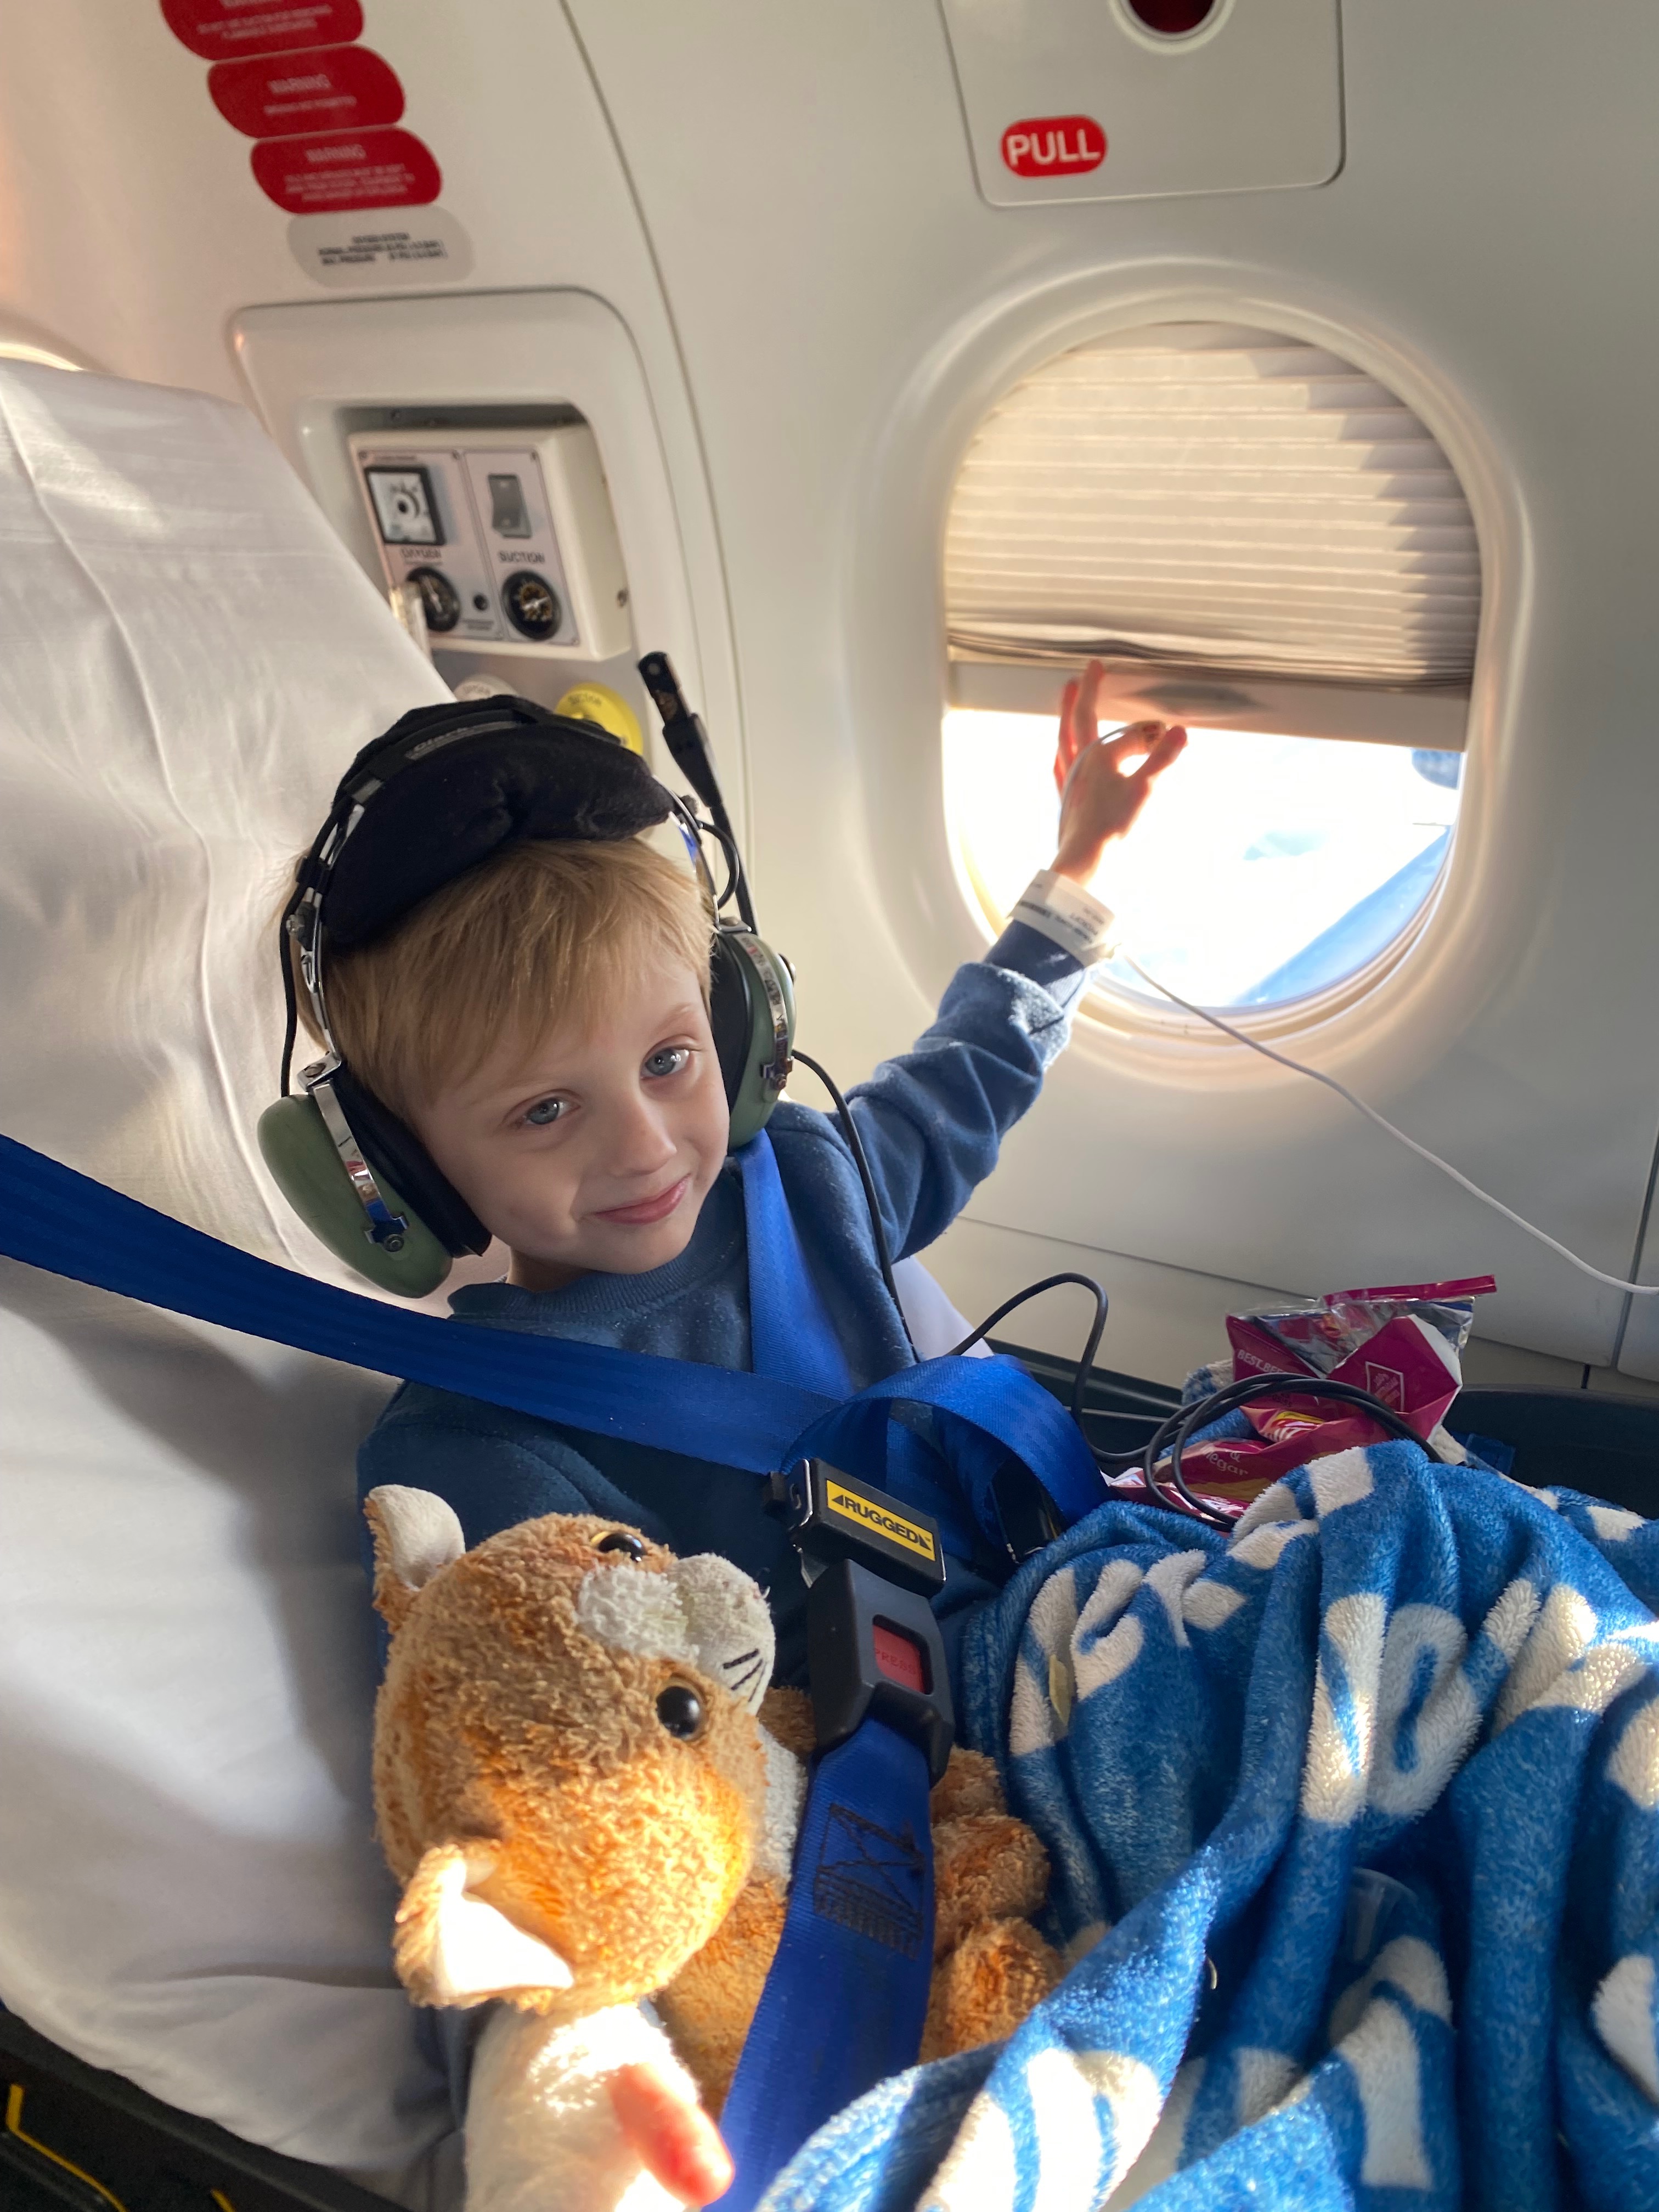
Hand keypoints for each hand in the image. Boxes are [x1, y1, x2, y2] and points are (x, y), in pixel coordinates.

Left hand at [1051, 661, 1186, 885]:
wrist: (1084, 864)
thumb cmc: (1111, 827)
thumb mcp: (1144, 789)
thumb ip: (1161, 758)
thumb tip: (1180, 731)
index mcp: (1095, 756)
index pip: (1115, 727)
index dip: (1128, 715)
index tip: (1123, 690)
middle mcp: (1077, 765)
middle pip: (1077, 721)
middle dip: (1084, 695)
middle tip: (1087, 673)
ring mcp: (1069, 783)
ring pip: (1064, 740)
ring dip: (1067, 718)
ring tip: (1068, 702)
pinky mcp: (1067, 802)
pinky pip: (1062, 767)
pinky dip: (1064, 753)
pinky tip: (1062, 757)